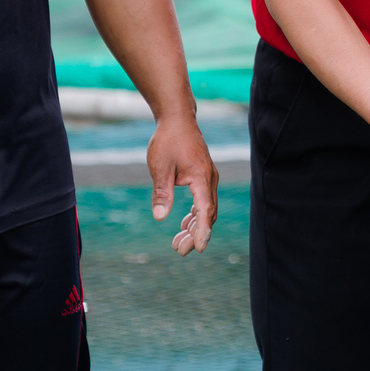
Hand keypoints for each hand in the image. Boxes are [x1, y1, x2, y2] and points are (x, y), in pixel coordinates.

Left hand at [147, 115, 219, 255]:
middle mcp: (209, 179)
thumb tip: (160, 217)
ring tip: (178, 244)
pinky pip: (203, 201)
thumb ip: (162, 192)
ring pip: (206, 209)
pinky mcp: (203, 177)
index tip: (199, 248)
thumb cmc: (168, 140)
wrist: (177, 119)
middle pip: (208, 214)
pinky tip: (183, 223)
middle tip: (179, 251)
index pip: (206, 210)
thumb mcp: (160, 167)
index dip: (202, 231)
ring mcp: (208, 178)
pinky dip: (195, 215)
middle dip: (196, 235)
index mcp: (201, 177)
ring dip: (194, 227)